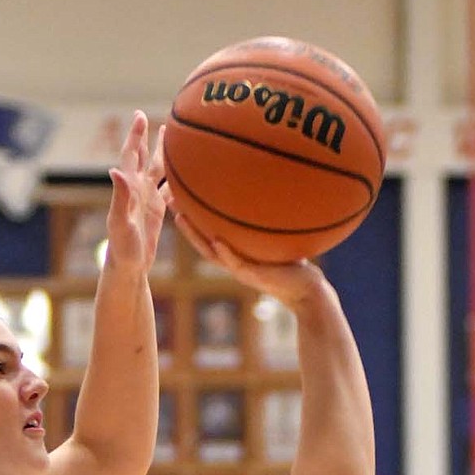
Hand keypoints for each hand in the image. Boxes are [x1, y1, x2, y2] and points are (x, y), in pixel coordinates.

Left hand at [105, 112, 166, 273]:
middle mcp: (137, 190)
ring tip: (169, 135)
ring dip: (161, 153)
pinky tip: (184, 173)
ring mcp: (147, 200)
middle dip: (144, 137)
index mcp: (129, 189)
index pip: (132, 156)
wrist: (128, 268)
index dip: (135, 136)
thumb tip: (115, 170)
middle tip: (144, 115)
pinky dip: (174, 179)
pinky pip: (167, 190)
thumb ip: (119, 197)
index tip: (139, 115)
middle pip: (142, 157)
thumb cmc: (122, 248)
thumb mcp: (120, 222)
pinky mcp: (156, 212)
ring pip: (156, 171)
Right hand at [169, 208, 326, 311]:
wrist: (306, 290)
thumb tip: (273, 184)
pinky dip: (227, 253)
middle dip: (185, 221)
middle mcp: (233, 260)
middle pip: (201, 239)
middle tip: (168, 200)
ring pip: (212, 252)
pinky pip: (238, 263)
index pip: (207, 231)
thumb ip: (271, 218)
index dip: (192, 215)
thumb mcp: (280, 237)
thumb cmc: (293, 262)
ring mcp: (242, 269)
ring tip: (181, 218)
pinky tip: (217, 241)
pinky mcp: (256, 276)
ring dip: (195, 236)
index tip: (178, 193)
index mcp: (234, 251)